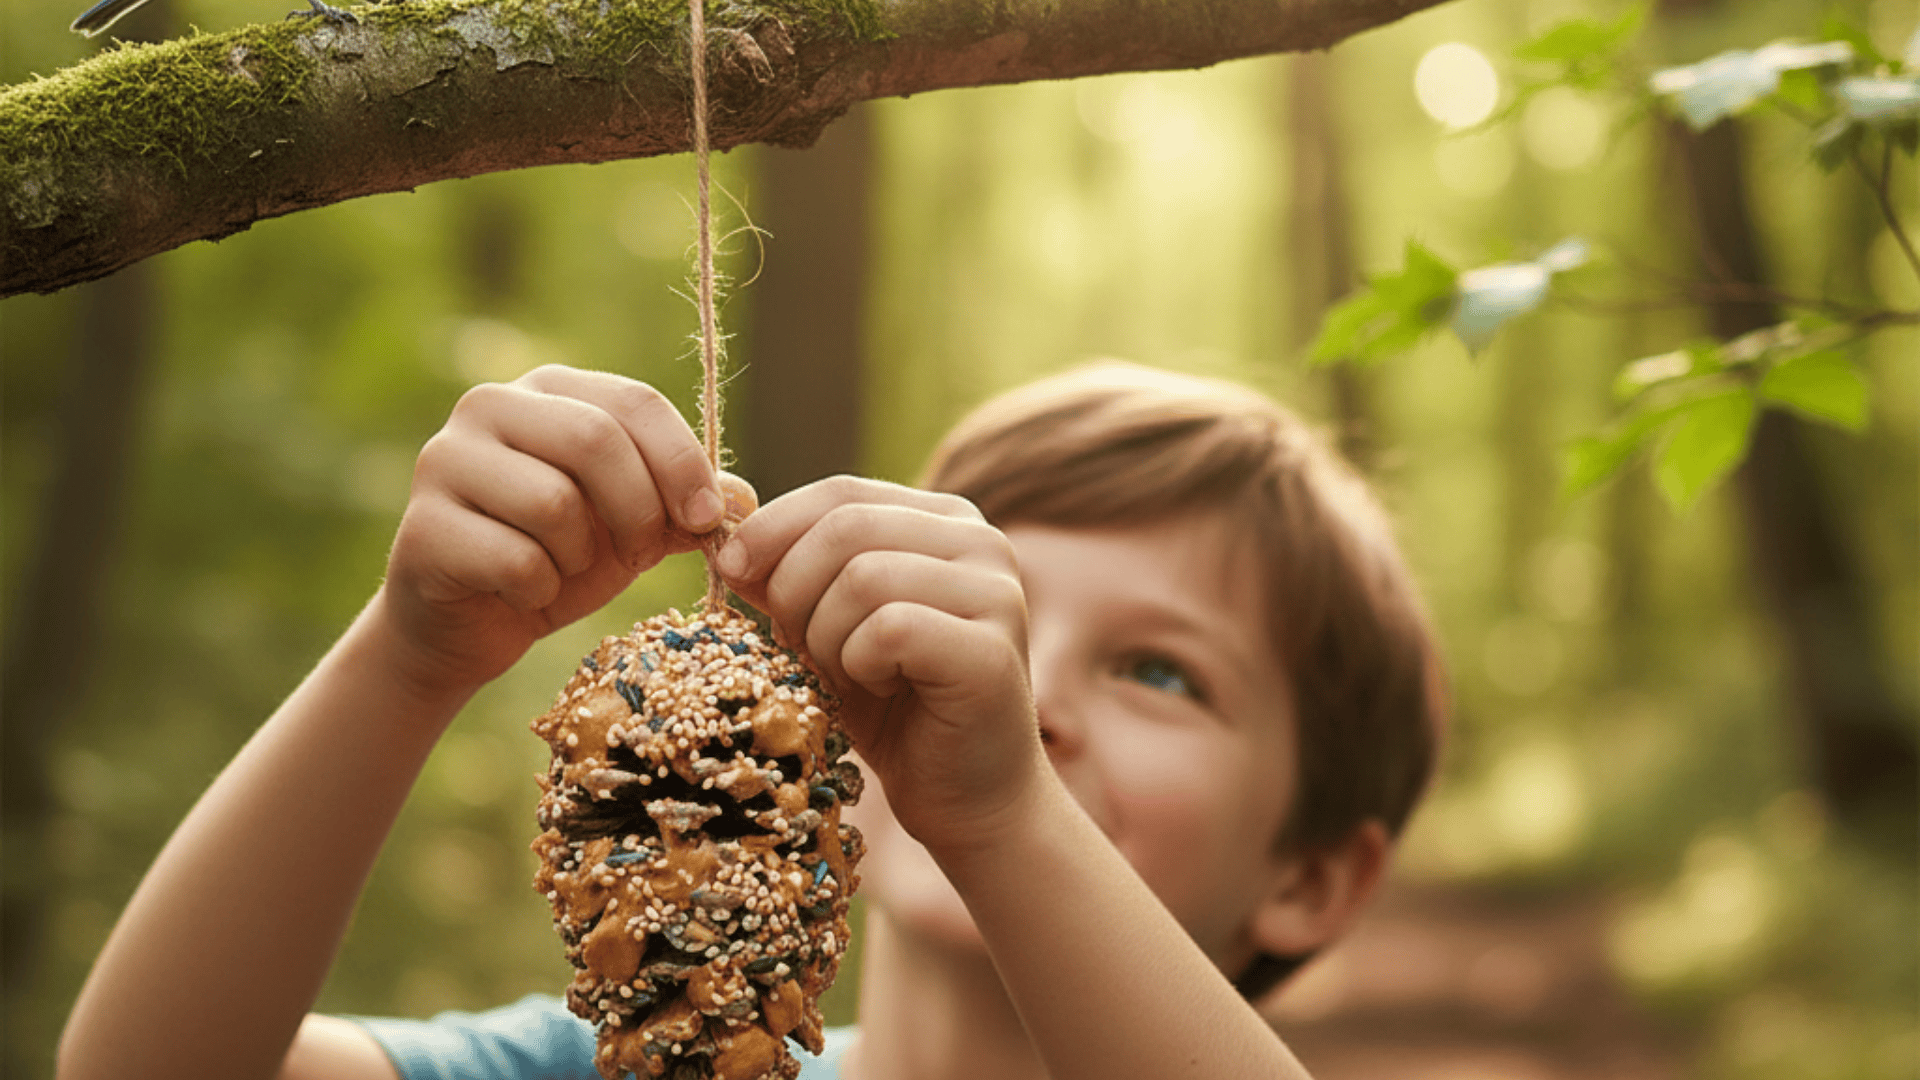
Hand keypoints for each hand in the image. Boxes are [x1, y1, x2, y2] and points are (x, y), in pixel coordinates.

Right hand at [378, 366, 730, 697]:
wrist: (469, 625)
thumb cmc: (559, 559)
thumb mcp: (632, 526)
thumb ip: (683, 503)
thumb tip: (741, 498)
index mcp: (549, 389)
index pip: (633, 402)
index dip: (681, 462)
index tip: (706, 519)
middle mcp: (488, 406)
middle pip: (594, 439)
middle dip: (638, 509)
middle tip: (640, 553)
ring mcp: (444, 461)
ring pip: (555, 503)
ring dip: (581, 556)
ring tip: (565, 568)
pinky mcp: (422, 527)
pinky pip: (517, 560)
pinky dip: (541, 590)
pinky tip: (524, 592)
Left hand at [716, 477, 1043, 855]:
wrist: (966, 798)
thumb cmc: (896, 711)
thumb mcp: (829, 628)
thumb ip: (790, 576)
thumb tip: (724, 538)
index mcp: (946, 521)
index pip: (841, 492)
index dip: (773, 527)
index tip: (730, 571)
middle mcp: (983, 541)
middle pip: (846, 527)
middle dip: (794, 588)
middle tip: (798, 646)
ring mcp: (996, 593)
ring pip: (863, 577)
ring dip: (827, 635)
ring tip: (847, 673)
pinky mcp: (990, 650)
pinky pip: (888, 630)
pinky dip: (859, 664)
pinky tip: (879, 688)